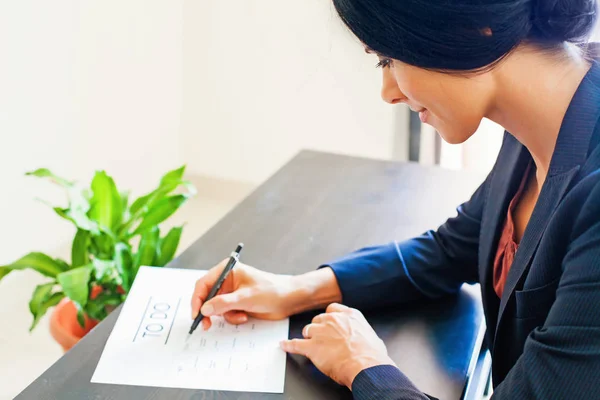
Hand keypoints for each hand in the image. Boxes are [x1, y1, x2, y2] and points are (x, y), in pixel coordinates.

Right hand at [191, 260, 295, 329]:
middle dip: (208, 311)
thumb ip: (224, 303)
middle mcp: (226, 281)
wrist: (288, 300)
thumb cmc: (271, 291)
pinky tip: (245, 316)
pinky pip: (225, 314)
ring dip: (225, 315)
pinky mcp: (236, 304)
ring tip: (240, 316)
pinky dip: (232, 317)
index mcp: (227, 270)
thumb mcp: (246, 297)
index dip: (197, 299)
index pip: (204, 284)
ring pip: (215, 308)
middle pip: (206, 297)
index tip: (196, 313)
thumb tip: (204, 309)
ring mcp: (231, 293)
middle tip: (207, 324)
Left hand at [280, 303, 394, 387]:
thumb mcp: (371, 336)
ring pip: (307, 330)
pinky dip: (288, 345)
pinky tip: (284, 345)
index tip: (327, 323)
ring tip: (313, 346)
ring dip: (309, 337)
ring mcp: (321, 332)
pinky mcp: (312, 347)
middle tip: (323, 339)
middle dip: (318, 329)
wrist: (366, 366)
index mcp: (349, 316)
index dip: (328, 318)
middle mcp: (333, 320)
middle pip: (318, 320)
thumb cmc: (372, 355)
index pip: (332, 310)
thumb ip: (360, 332)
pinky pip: (296, 344)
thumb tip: (362, 338)